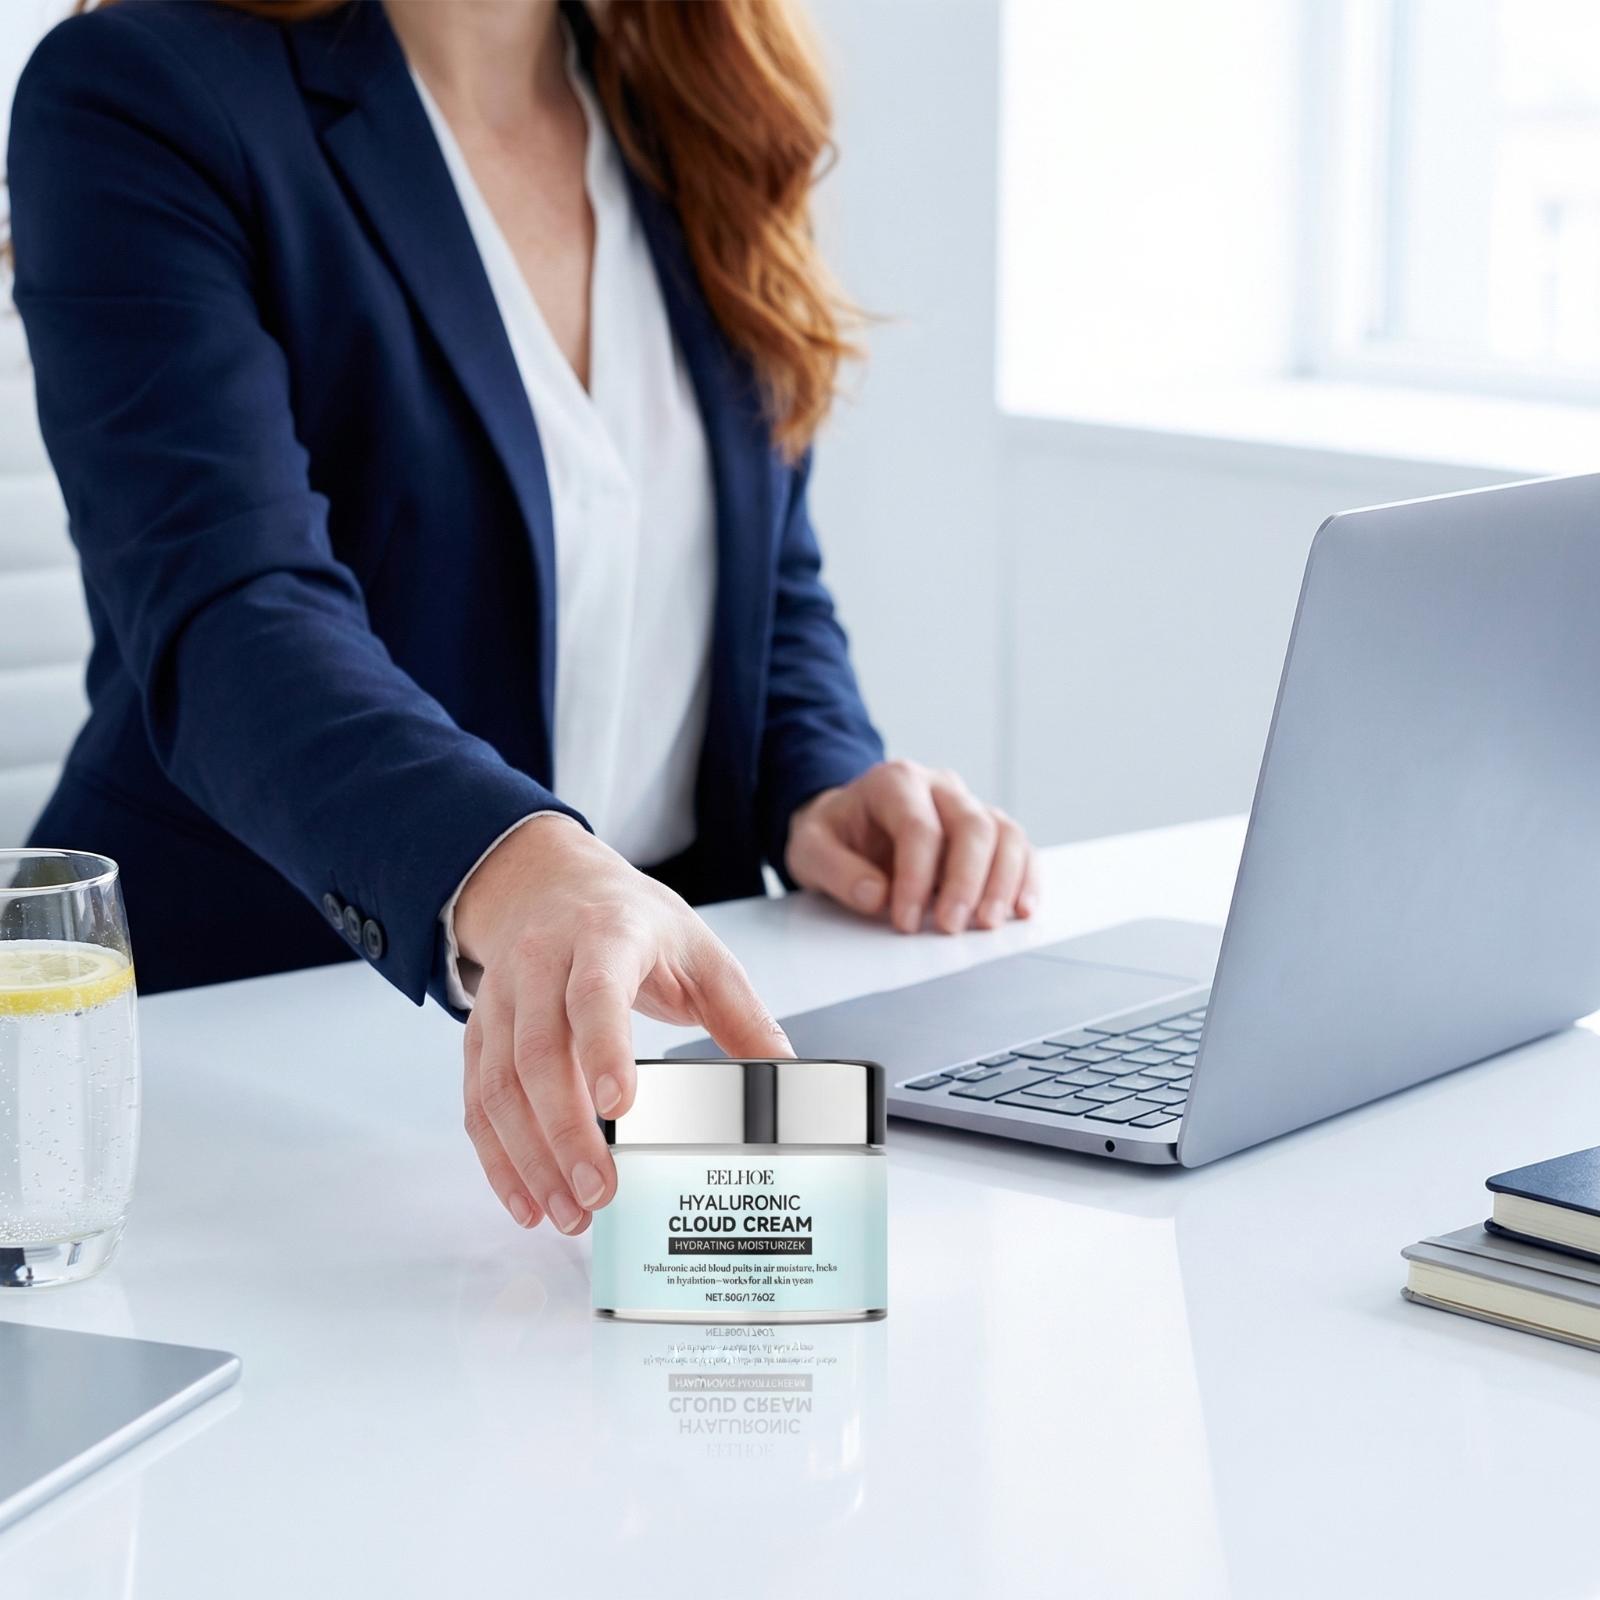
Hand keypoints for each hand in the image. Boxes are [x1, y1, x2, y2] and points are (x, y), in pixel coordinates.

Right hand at [453, 818, 792, 1233]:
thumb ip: (744, 1016)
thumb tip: (789, 1080)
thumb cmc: (630, 919)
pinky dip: (497, 1158)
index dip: (602, 1047)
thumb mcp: (699, 950)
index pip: (596, 992)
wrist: (548, 881)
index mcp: (607, 936)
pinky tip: (527, 1201)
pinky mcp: (480, 1030)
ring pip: (500, 1084)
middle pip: (540, 1052)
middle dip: (565, 1132)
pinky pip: (477, 1100)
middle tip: (600, 1193)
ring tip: (569, 1214)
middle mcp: (543, 964)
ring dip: (529, 1158)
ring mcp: (503, 998)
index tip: (618, 1106)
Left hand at [785, 760, 1038, 934]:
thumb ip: (836, 869)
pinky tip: (1021, 909)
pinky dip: (1026, 879)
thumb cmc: (833, 835)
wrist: (846, 823)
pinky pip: (1020, 848)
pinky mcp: (987, 831)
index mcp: (894, 782)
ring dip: (1004, 882)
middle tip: (951, 927)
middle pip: (972, 825)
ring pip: (1005, 833)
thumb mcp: (810, 849)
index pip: (919, 826)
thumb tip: (877, 895)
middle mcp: (939, 787)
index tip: (905, 921)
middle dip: (966, 881)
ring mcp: (968, 806)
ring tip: (989, 924)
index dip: (916, 877)